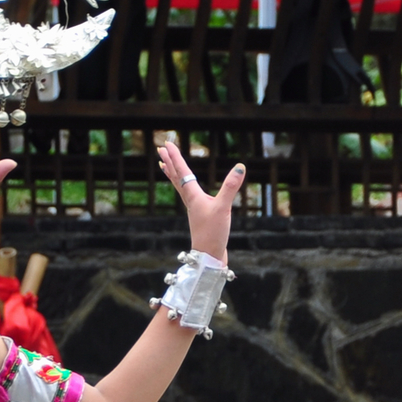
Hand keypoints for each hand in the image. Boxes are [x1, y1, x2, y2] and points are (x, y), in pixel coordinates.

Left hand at [158, 138, 243, 259]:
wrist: (209, 257)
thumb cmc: (213, 233)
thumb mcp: (223, 208)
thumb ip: (230, 187)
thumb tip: (240, 167)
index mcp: (192, 196)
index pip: (181, 172)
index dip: (175, 157)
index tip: (167, 144)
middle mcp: (190, 201)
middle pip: (176, 177)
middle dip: (170, 162)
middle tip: (161, 149)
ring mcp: (193, 209)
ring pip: (179, 187)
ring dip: (173, 174)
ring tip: (166, 166)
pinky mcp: (198, 216)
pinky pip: (188, 196)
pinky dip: (184, 187)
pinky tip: (190, 190)